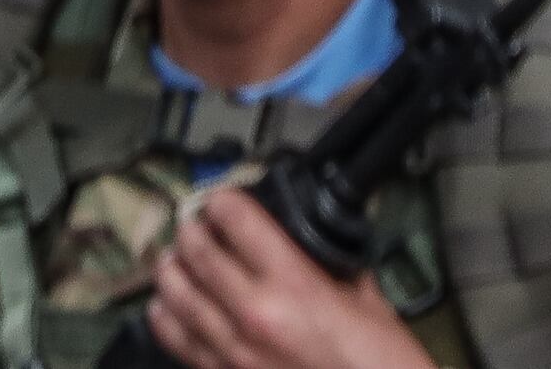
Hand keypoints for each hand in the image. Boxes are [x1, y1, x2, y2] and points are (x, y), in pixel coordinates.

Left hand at [140, 178, 442, 368]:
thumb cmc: (384, 368)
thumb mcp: (368, 302)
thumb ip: (329, 264)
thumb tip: (305, 239)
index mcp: (295, 287)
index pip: (235, 218)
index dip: (225, 199)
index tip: (225, 200)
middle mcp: (255, 315)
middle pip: (195, 248)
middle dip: (193, 227)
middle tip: (199, 223)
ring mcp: (234, 350)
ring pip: (173, 289)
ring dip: (172, 265)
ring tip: (179, 256)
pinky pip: (173, 336)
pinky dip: (166, 312)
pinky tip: (171, 301)